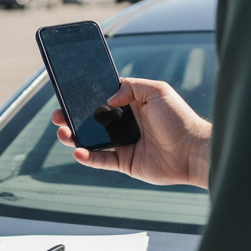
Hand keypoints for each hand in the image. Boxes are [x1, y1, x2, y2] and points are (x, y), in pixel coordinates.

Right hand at [52, 77, 210, 188]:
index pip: (100, 100)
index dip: (83, 98)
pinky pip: (100, 160)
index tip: (67, 95)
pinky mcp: (124, 163)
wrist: (193, 151)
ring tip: (63, 132)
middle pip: (90, 121)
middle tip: (57, 116)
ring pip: (91, 141)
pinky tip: (78, 151)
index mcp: (130, 106)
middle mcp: (124, 125)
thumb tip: (107, 97)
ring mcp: (122, 144)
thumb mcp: (157, 91)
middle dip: (71, 118)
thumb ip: (131, 87)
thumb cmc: (180, 119)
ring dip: (74, 137)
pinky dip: (87, 157)